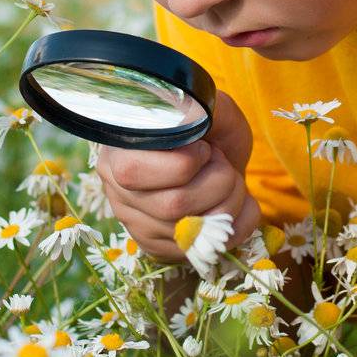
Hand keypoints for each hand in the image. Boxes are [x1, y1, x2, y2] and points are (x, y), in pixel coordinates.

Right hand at [95, 88, 261, 260]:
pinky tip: (237, 203)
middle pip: (172, 207)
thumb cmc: (206, 128)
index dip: (184, 162)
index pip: (135, 173)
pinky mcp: (164, 250)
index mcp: (115, 154)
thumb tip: (189, 121)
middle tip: (222, 162)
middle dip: (218, 181)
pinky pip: (212, 250)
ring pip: (194, 232)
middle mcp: (118, 194)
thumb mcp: (205, 106)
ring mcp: (138, 227)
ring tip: (230, 180)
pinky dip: (240, 223)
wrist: (218, 154)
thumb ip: (198, 106)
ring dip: (231, 201)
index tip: (202, 148)